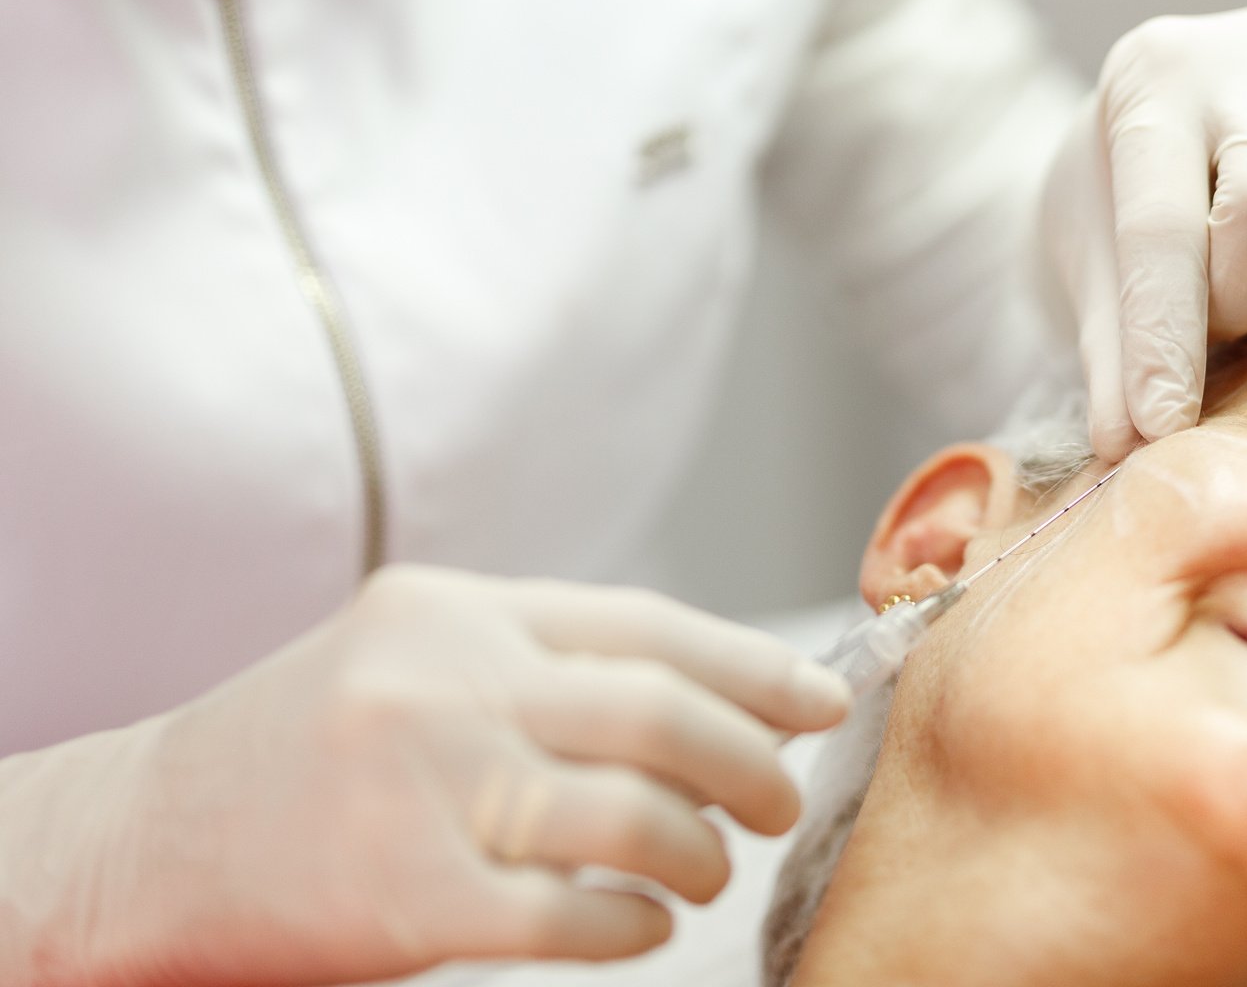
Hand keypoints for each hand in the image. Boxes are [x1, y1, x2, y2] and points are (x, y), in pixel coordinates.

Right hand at [16, 565, 849, 985]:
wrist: (138, 839)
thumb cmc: (303, 749)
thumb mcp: (415, 658)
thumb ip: (543, 663)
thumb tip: (719, 698)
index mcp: (457, 610)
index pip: (649, 626)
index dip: (756, 667)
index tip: (822, 700)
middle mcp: (444, 682)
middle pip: (662, 714)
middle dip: (752, 763)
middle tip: (782, 800)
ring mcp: (421, 787)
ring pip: (633, 814)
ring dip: (704, 850)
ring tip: (712, 867)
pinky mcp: (403, 896)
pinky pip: (568, 914)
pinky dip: (633, 924)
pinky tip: (646, 924)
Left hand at [1041, 5, 1246, 457]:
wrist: (1170, 127)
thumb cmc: (1117, 197)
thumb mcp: (1091, 264)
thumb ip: (1110, 353)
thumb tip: (1127, 448)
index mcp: (1151, 76)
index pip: (1162, 222)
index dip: (1163, 339)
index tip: (1160, 430)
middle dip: (1240, 296)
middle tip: (1214, 326)